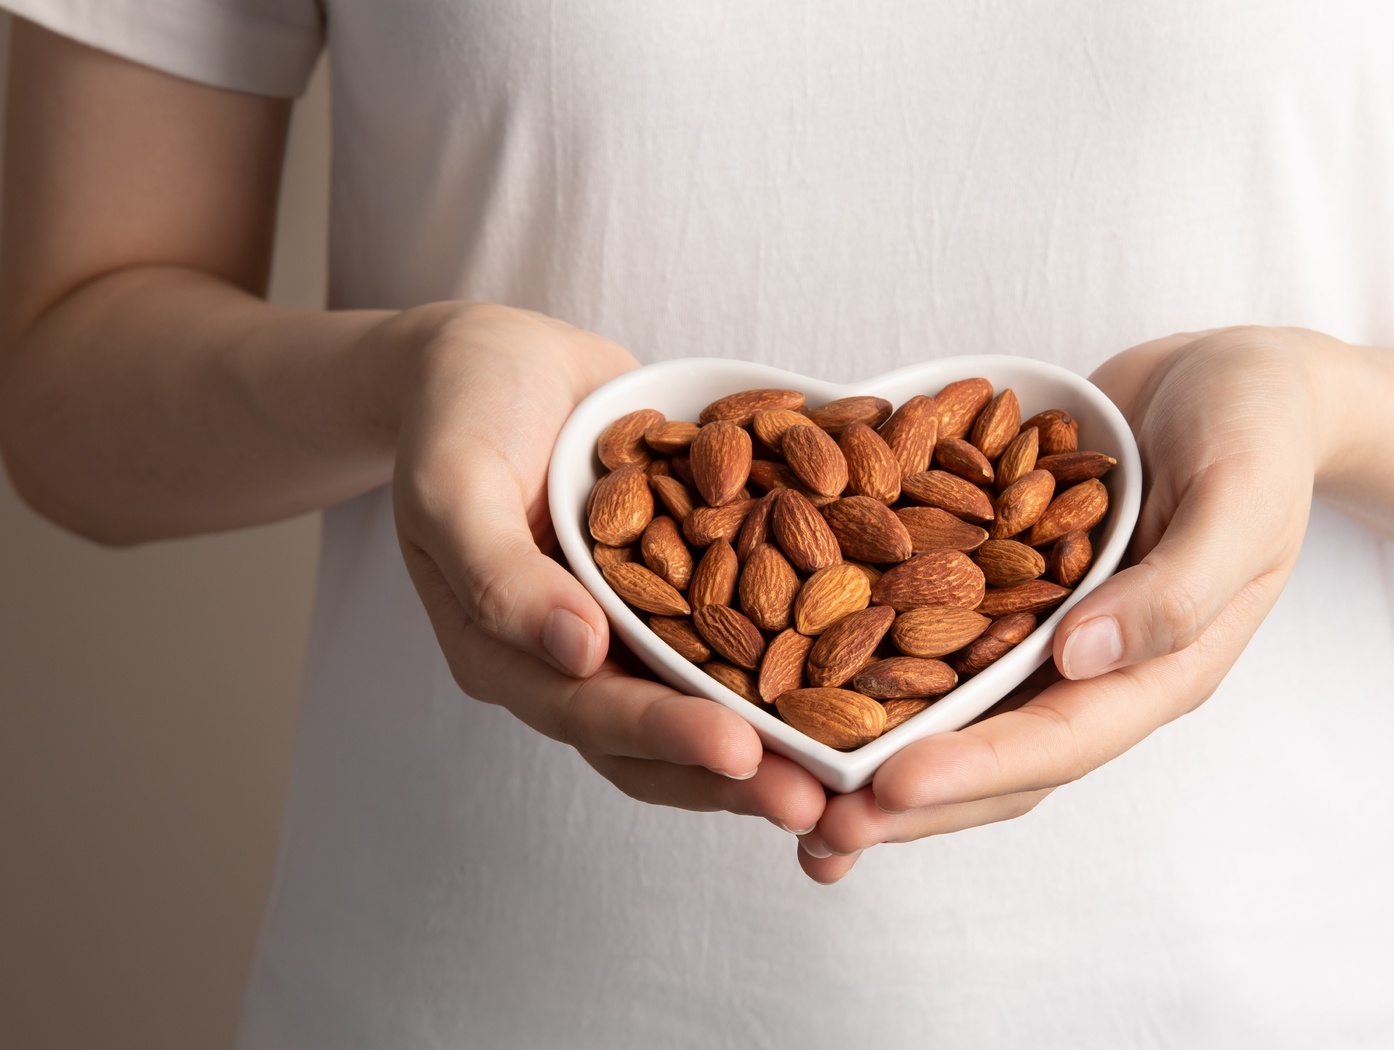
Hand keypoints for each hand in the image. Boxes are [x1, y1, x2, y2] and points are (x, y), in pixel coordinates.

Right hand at [386, 303, 826, 832]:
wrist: (499, 354)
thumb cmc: (459, 410)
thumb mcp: (454, 483)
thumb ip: (500, 574)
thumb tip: (577, 654)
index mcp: (510, 654)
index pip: (593, 716)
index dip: (667, 740)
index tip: (741, 753)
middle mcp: (579, 657)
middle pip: (663, 738)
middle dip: (740, 772)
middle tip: (823, 800)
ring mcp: (635, 625)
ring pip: (710, 700)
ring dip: (778, 736)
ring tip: (856, 763)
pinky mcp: (683, 583)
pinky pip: (741, 627)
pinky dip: (796, 648)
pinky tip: (865, 660)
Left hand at [797, 327, 1340, 880]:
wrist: (1238, 376)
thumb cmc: (1260, 427)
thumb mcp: (1240, 495)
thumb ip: (1176, 584)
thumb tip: (1081, 657)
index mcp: (1163, 667)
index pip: (1061, 740)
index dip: (974, 770)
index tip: (885, 789)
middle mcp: (1099, 666)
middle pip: (997, 756)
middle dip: (909, 799)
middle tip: (816, 830)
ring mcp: (1052, 632)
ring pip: (961, 715)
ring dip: (884, 760)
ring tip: (796, 796)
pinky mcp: (1014, 587)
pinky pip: (943, 640)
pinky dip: (882, 667)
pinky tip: (808, 679)